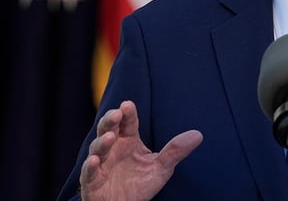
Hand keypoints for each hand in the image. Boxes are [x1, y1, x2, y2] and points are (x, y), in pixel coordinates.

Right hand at [79, 100, 202, 200]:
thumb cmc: (140, 183)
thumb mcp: (161, 167)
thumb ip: (176, 151)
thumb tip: (199, 135)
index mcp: (128, 140)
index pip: (128, 123)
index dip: (127, 113)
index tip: (128, 104)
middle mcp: (113, 148)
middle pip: (108, 129)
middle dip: (110, 120)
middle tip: (117, 113)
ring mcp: (100, 164)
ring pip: (97, 148)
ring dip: (103, 142)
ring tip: (111, 137)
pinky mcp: (92, 182)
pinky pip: (88, 173)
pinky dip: (90, 166)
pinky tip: (95, 160)